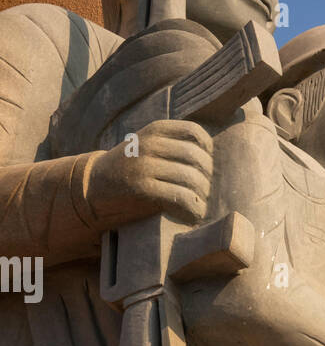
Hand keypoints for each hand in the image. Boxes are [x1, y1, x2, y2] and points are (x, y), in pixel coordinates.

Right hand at [85, 120, 213, 229]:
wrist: (93, 187)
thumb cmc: (127, 169)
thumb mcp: (144, 145)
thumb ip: (169, 144)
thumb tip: (209, 156)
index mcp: (153, 130)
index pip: (193, 132)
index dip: (207, 150)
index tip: (205, 166)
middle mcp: (149, 144)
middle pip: (196, 158)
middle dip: (206, 177)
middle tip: (205, 191)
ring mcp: (144, 166)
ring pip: (191, 178)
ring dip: (201, 196)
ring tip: (200, 204)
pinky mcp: (142, 189)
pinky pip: (180, 197)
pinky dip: (193, 208)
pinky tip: (193, 214)